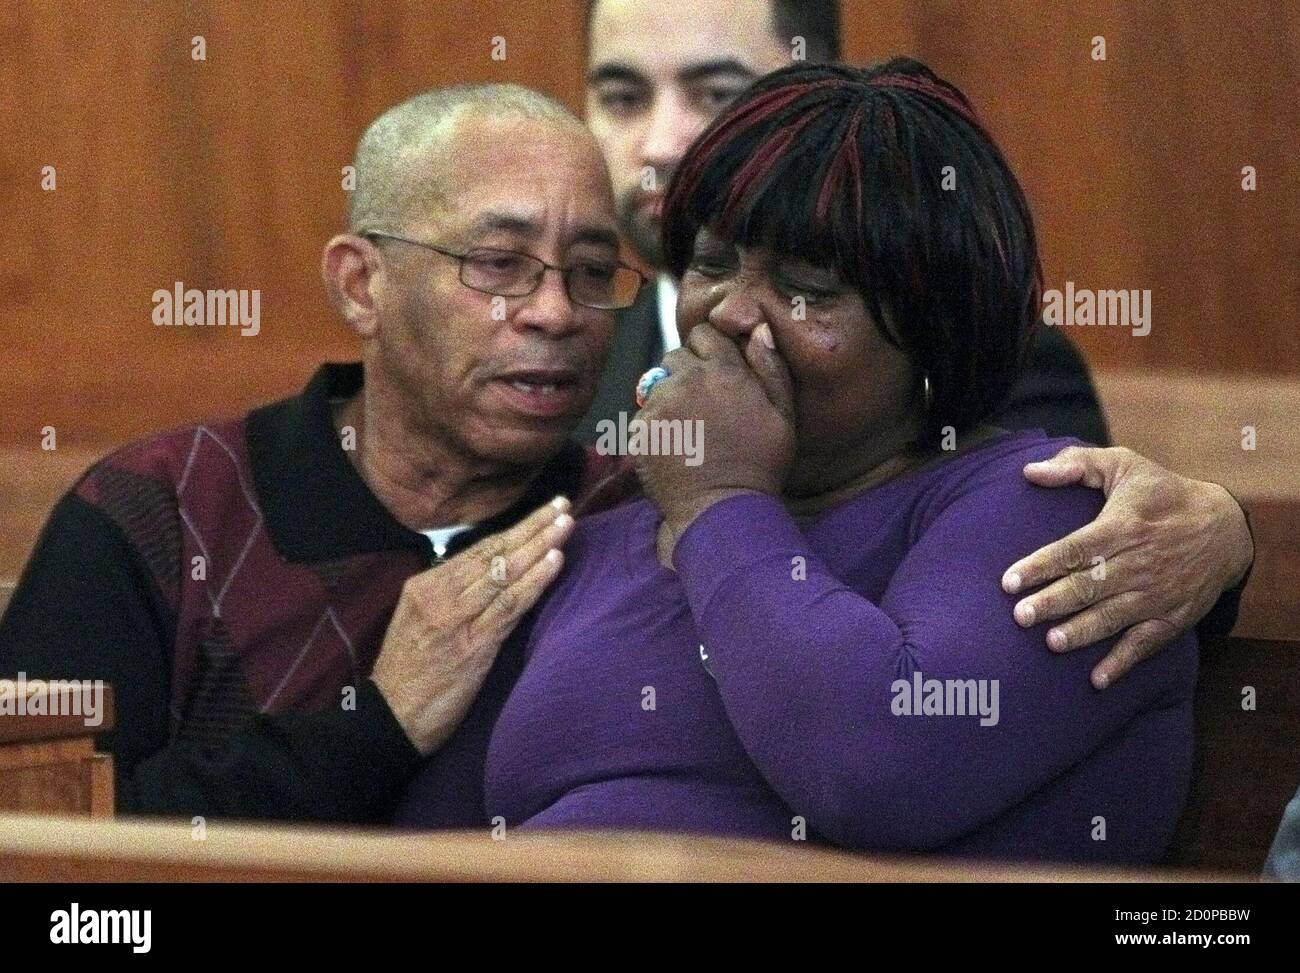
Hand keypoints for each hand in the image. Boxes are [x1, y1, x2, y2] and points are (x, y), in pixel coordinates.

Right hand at [370, 496, 574, 753]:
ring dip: (540, 546)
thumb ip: (447, 597)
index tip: (543, 511)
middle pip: (495, 553)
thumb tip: (483, 576)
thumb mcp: (418, 623)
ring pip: (505, 573)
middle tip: (563, 504)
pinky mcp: (472, 646)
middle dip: (533, 526)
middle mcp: (439, 595)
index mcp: (425, 586)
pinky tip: (555, 563)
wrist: (389, 720)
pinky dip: (535, 581)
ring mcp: (456, 619)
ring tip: (566, 525)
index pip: (478, 549)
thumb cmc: (408, 675)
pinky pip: (510, 606)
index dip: (514, 529)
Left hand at [635, 322, 795, 564]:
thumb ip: (771, 368)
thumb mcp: (783, 416)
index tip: (716, 373)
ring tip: (688, 429)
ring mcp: (660, 403)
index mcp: (725, 371)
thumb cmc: (759, 466)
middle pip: (676, 355)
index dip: (709, 350)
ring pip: (657, 382)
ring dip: (669, 397)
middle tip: (702, 405)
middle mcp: (688, 379)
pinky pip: (643, 413)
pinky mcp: (640, 428)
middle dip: (687, 372)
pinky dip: (655, 425)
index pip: (704, 334)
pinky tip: (674, 447)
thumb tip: (759, 330)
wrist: (721, 510)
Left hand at [1001, 446, 1253, 688]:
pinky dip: (1122, 663)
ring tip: (1051, 643)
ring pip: (1112, 617)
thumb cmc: (1163, 493)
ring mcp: (1156, 594)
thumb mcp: (1124, 465)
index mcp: (1122, 527)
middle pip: (1088, 586)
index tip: (1009, 581)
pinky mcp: (1172, 617)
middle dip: (1053, 602)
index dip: (1041, 565)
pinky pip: (1144, 644)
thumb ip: (1076, 465)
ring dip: (1081, 631)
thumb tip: (1029, 470)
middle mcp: (1138, 563)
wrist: (1225, 528)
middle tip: (1020, 616)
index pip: (1074, 549)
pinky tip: (1097, 680)